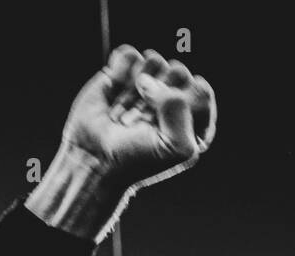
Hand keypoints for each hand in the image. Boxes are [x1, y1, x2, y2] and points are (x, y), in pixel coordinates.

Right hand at [28, 45, 216, 239]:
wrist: (94, 161)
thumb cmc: (136, 161)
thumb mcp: (174, 148)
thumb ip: (180, 111)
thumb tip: (150, 81)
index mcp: (196, 120)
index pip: (201, 91)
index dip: (179, 106)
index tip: (161, 127)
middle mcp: (176, 99)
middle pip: (179, 71)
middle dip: (157, 94)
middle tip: (141, 120)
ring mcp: (150, 84)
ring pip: (154, 60)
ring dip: (137, 86)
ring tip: (126, 112)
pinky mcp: (123, 74)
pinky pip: (129, 54)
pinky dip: (119, 72)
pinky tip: (115, 92)